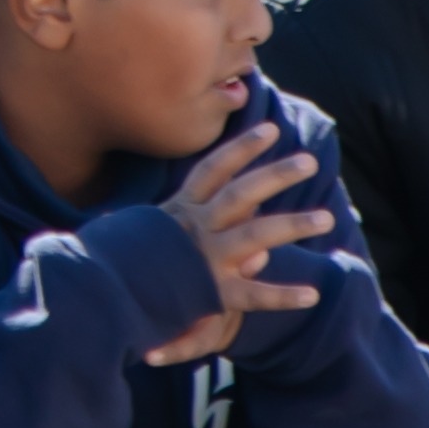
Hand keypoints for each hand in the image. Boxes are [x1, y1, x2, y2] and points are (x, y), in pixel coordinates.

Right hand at [136, 118, 331, 367]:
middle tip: (309, 162)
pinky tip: (312, 294)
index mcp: (179, 212)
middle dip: (276, 175)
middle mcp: (195, 229)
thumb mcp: (148, 238)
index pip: (213, 171)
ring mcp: (206, 259)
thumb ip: (185, 230)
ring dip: (294, 224)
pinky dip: (284, 296)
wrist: (102, 296)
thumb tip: (206, 223)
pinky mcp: (212, 293)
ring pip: (257, 234)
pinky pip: (254, 295)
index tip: (270, 130)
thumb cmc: (120, 265)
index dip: (242, 149)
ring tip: (327, 218)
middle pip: (241, 193)